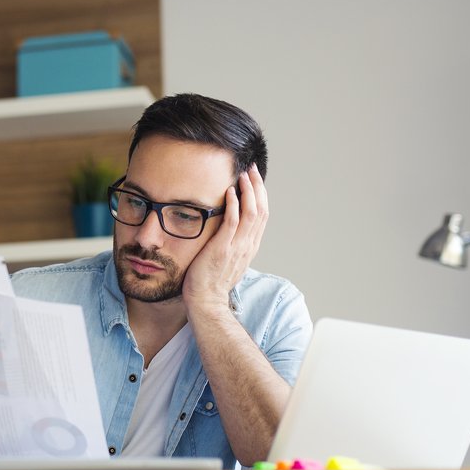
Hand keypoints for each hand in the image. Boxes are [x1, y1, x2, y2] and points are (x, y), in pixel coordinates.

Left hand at [183, 164, 267, 312]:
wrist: (206, 300)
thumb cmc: (211, 281)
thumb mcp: (228, 259)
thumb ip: (232, 242)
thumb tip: (227, 227)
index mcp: (250, 246)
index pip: (263, 215)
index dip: (261, 194)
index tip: (254, 178)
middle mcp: (248, 245)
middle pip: (262, 209)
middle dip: (258, 187)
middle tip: (251, 169)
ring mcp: (237, 247)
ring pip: (252, 213)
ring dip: (248, 191)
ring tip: (242, 175)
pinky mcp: (223, 248)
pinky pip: (233, 222)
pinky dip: (234, 205)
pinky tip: (229, 191)